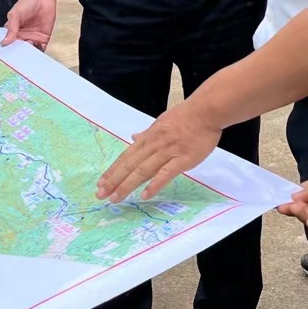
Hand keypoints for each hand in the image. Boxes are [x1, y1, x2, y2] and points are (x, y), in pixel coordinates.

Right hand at [2, 0, 56, 50]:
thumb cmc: (27, 3)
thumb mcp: (15, 14)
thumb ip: (11, 28)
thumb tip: (4, 42)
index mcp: (13, 33)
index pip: (9, 46)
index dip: (8, 51)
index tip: (6, 56)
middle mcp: (22, 38)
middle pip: (19, 51)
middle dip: (19, 54)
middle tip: (18, 55)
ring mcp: (33, 39)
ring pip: (30, 52)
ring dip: (29, 53)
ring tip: (28, 47)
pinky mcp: (44, 38)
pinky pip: (41, 48)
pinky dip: (39, 51)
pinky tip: (37, 45)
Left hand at [96, 99, 221, 201]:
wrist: (206, 110)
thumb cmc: (186, 116)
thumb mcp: (162, 122)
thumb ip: (147, 133)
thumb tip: (133, 137)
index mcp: (149, 136)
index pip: (126, 156)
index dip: (113, 170)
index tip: (101, 183)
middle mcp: (154, 144)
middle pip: (130, 164)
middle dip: (114, 180)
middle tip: (100, 195)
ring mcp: (168, 151)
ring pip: (143, 170)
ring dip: (127, 185)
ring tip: (115, 198)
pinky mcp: (183, 158)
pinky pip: (166, 173)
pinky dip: (155, 184)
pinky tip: (145, 195)